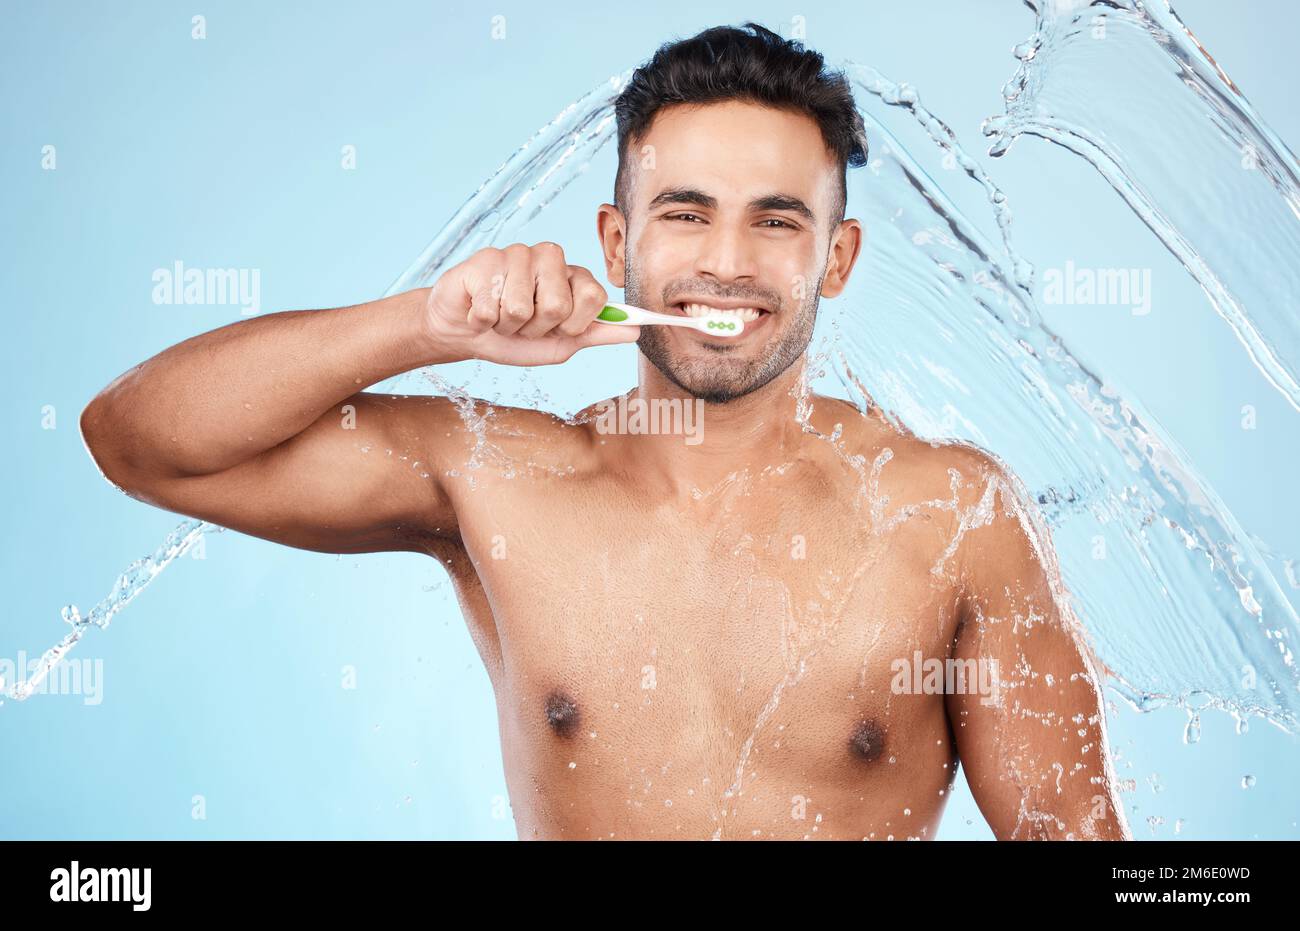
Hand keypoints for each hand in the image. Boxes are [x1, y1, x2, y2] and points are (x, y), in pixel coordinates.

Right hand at [424, 242, 640, 365]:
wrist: (466, 333)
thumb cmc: (516, 337)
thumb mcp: (562, 343)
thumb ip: (597, 334)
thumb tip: (636, 331)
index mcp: (574, 275)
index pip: (595, 297)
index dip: (573, 324)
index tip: (558, 328)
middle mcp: (550, 257)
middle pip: (557, 306)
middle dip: (535, 329)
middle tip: (523, 323)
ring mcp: (517, 254)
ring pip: (519, 307)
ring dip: (506, 326)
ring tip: (499, 316)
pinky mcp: (485, 259)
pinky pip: (488, 306)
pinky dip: (482, 320)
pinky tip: (479, 310)